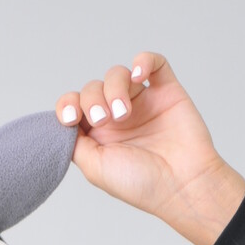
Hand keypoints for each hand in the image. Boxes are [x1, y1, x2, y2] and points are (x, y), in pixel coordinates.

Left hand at [54, 51, 244, 244]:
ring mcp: (142, 102)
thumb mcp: (94, 168)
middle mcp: (118, 117)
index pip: (74, 107)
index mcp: (98, 136)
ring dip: (114, 87)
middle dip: (93, 100)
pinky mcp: (166, 91)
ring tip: (123, 113)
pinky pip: (152, 62)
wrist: (182, 184)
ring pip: (118, 74)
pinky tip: (138, 75)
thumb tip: (62, 123)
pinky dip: (143, 61)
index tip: (70, 118)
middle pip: (92, 88)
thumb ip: (73, 143)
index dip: (67, 105)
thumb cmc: (141, 184)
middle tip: (104, 120)